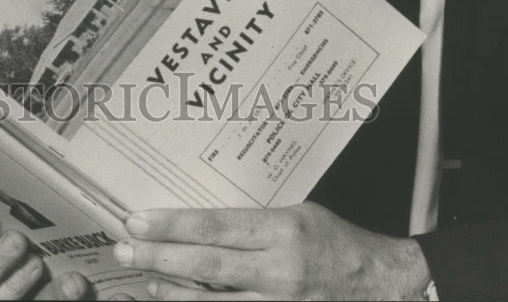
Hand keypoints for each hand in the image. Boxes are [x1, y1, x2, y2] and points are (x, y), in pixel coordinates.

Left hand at [112, 203, 430, 299]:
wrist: (384, 287)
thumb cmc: (338, 243)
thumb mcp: (297, 215)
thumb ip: (252, 223)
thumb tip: (201, 225)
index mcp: (282, 231)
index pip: (214, 226)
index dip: (171, 225)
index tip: (138, 220)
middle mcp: (278, 271)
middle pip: (205, 264)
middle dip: (158, 256)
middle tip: (123, 248)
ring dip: (172, 292)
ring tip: (143, 280)